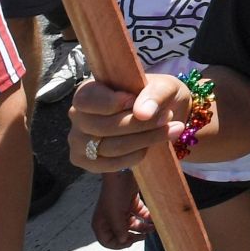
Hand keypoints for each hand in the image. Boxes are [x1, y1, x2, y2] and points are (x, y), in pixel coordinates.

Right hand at [69, 73, 191, 173]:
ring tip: (171, 130)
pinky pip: (111, 164)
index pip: (86, 98)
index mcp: (88, 91)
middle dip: (140, 124)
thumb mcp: (164, 86)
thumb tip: (143, 112)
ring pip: (110, 147)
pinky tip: (151, 147)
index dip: (110, 102)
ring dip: (145, 140)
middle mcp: (77, 116)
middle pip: (103, 126)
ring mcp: (79, 141)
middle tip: (168, 117)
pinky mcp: (87, 162)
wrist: (161, 119)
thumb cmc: (156, 96)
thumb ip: (155, 93)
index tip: (134, 101)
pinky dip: (135, 156)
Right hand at [90, 171, 150, 248]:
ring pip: (133, 225)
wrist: (123, 171)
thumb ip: (119, 229)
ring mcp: (122, 211)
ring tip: (153, 228)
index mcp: (101, 223)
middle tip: (144, 237)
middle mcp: (111, 219)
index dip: (119, 245)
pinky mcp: (132, 203)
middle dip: (133, 237)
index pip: (107, 241)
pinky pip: (140, 215)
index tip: (130, 242)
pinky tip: (154, 219)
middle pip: (122, 234)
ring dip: (143, 228)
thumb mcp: (115, 214)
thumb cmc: (115, 193)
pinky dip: (147, 218)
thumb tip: (123, 241)